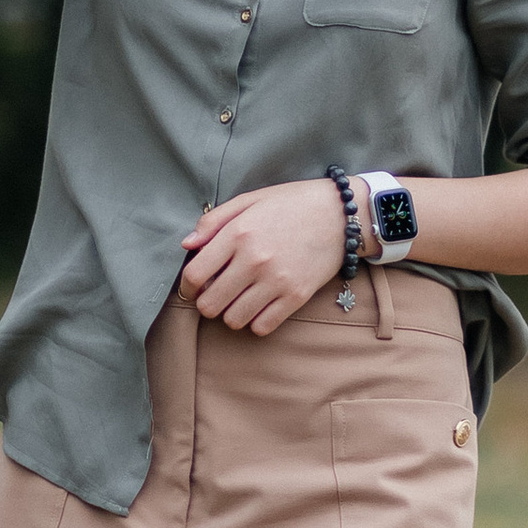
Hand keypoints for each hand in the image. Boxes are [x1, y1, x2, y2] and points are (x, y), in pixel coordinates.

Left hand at [180, 178, 344, 333]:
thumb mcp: (250, 200)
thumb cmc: (292, 204)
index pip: (195, 274)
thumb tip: (187, 245)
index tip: (193, 287)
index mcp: (238, 233)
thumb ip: (214, 221)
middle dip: (208, 302)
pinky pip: (262, 327)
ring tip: (240, 299)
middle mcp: (254, 260)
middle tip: (218, 293)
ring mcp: (276, 281)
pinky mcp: (296, 297)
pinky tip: (260, 305)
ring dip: (231, 313)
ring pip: (233, 320)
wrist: (341, 214)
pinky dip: (256, 321)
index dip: (187, 287)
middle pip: (210, 305)